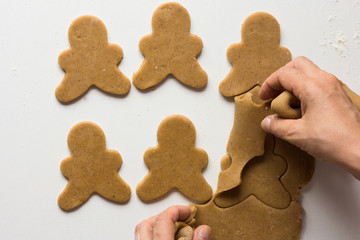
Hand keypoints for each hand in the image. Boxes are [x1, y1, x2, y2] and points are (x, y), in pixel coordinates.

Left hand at [135, 205, 210, 239]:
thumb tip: (202, 229)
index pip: (164, 220)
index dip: (177, 211)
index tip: (188, 212)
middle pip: (146, 223)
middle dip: (163, 216)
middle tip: (180, 218)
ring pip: (141, 233)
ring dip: (156, 227)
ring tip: (174, 229)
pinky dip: (153, 238)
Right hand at [259, 56, 359, 179]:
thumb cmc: (335, 141)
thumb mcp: (297, 135)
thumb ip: (278, 126)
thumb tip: (268, 122)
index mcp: (313, 87)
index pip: (284, 75)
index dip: (269, 84)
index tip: (264, 97)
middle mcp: (325, 81)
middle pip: (297, 65)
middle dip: (281, 77)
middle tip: (273, 93)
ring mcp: (334, 86)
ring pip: (308, 71)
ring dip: (293, 82)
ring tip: (285, 102)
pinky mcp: (338, 95)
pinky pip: (318, 82)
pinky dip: (304, 88)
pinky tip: (300, 107)